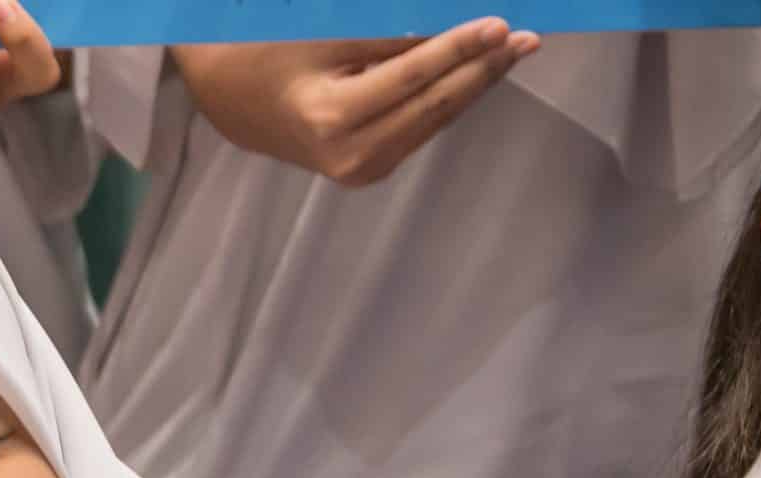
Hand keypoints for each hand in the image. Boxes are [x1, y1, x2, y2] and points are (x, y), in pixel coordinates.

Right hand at [174, 18, 536, 188]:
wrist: (232, 99)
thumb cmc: (270, 54)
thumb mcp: (323, 33)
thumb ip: (390, 34)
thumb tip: (450, 27)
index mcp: (332, 118)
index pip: (413, 76)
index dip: (460, 48)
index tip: (502, 24)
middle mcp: (351, 154)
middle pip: (434, 106)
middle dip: (483, 69)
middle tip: (528, 37)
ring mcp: (361, 168)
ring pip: (434, 120)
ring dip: (476, 84)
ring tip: (514, 51)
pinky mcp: (368, 169)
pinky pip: (421, 128)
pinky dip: (451, 99)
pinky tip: (478, 74)